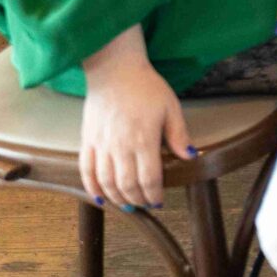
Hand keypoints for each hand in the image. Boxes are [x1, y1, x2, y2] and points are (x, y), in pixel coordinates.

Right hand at [79, 35, 193, 209]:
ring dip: (117, 198)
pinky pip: (86, 170)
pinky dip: (92, 187)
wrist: (115, 71)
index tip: (160, 201)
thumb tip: (190, 156)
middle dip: (137, 200)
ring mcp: (100, 145)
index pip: (149, 178)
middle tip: (145, 205)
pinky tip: (101, 197)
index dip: (154, 194)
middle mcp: (119, 147)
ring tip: (128, 205)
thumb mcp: (171, 107)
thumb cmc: (146, 88)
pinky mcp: (87, 141)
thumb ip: (178, 134)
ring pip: (106, 182)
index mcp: (143, 140)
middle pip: (126, 185)